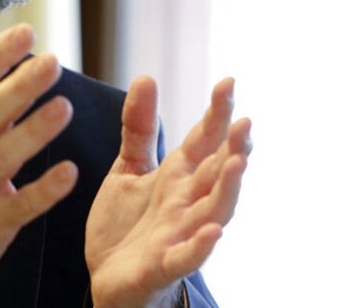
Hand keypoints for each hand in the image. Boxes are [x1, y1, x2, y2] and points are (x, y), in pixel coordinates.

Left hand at [85, 77, 252, 307]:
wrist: (107, 275)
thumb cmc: (126, 224)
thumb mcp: (128, 169)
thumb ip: (138, 129)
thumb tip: (146, 77)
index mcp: (178, 177)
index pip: (204, 141)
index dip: (217, 114)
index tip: (228, 82)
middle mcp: (186, 203)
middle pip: (217, 174)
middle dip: (233, 149)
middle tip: (245, 122)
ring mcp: (178, 234)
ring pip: (213, 212)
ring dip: (227, 190)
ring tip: (238, 163)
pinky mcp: (162, 264)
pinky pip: (186, 257)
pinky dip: (201, 246)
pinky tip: (212, 232)